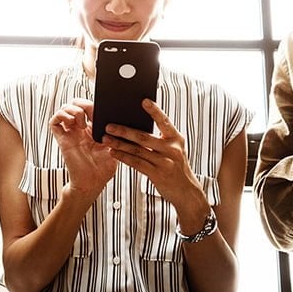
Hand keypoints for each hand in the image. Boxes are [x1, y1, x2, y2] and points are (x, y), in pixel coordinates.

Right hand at [47, 99, 115, 198]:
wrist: (93, 183)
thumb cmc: (103, 168)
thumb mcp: (115, 146)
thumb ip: (114, 132)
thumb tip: (117, 118)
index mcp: (92, 128)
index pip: (88, 107)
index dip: (92, 103)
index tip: (100, 108)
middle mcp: (80, 129)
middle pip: (74, 104)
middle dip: (81, 103)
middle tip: (90, 112)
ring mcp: (70, 133)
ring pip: (63, 109)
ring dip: (73, 110)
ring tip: (82, 122)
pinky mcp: (62, 139)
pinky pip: (54, 121)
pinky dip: (61, 116)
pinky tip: (72, 123)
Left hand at [103, 101, 209, 221]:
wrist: (186, 191)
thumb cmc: (176, 166)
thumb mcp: (174, 149)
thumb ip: (160, 138)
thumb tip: (136, 125)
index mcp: (176, 138)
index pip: (164, 121)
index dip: (154, 111)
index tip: (143, 101)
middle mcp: (172, 149)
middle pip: (144, 137)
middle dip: (124, 130)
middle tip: (109, 125)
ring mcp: (165, 162)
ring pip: (137, 150)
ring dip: (119, 144)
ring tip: (106, 139)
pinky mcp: (157, 174)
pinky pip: (137, 163)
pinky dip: (123, 157)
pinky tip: (113, 153)